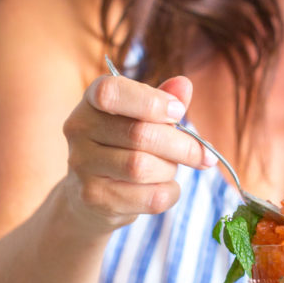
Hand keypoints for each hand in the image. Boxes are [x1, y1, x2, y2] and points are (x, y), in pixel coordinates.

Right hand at [61, 70, 216, 232]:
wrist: (94, 196)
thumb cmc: (124, 148)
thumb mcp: (142, 119)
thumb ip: (162, 102)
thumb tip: (184, 85)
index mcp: (92, 100)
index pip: (112, 91)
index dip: (151, 102)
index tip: (179, 112)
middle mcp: (79, 129)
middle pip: (138, 134)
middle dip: (180, 146)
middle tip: (204, 155)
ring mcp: (82, 165)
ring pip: (141, 167)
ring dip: (170, 170)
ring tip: (171, 170)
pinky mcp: (94, 197)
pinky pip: (148, 197)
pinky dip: (168, 193)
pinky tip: (165, 188)